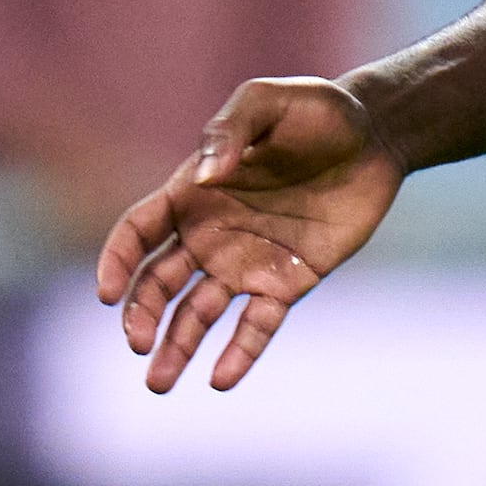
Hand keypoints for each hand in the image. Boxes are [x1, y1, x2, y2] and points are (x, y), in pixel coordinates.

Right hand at [94, 77, 408, 392]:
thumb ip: (229, 131)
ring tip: (159, 384)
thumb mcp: (269, 102)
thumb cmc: (317, 112)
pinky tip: (220, 381)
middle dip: (142, 315)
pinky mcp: (289, 281)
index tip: (107, 294)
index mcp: (191, 194)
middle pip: (158, 283)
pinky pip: (257, 324)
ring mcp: (247, 261)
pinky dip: (240, 353)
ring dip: (177, 347)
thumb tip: (203, 177)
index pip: (137, 233)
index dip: (117, 262)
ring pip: (198, 313)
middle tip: (136, 345)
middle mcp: (210, 234)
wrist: (378, 136)